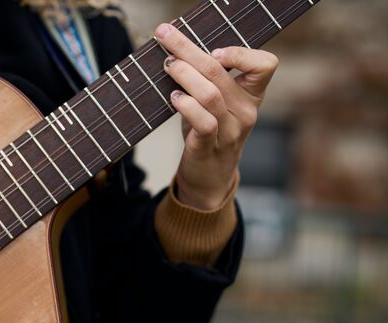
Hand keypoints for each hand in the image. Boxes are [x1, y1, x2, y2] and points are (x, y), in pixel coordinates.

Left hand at [155, 23, 278, 209]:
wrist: (208, 177)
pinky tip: (174, 98)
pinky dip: (186, 106)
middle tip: (165, 35)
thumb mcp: (214, 103)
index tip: (212, 51)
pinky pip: (203, 122)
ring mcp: (231, 130)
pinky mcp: (211, 146)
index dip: (240, 53)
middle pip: (219, 71)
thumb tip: (177, 48)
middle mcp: (246, 111)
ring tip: (167, 66)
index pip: (266, 64)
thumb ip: (207, 79)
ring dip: (184, 75)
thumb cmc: (208, 132)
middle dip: (188, 49)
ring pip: (210, 94)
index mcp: (252, 95)